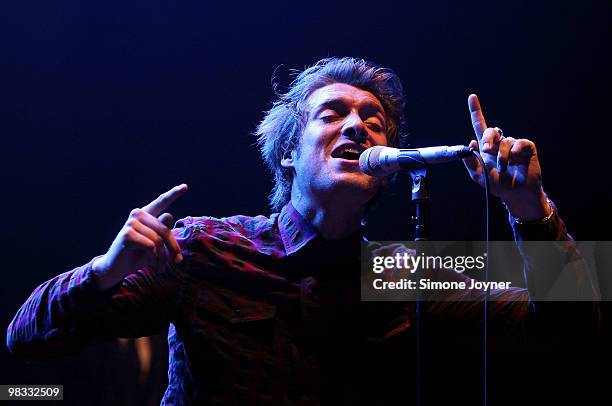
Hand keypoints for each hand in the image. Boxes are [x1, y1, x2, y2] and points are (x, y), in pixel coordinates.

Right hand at [92, 184, 187, 289]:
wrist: (116, 268)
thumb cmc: (138, 254)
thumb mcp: (155, 243)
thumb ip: (163, 230)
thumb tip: (168, 215)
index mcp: (147, 214)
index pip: (161, 202)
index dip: (173, 194)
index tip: (185, 187)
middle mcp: (138, 214)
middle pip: (165, 230)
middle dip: (173, 248)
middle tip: (177, 261)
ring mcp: (131, 223)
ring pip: (158, 240)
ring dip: (162, 257)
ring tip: (159, 266)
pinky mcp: (127, 234)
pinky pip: (150, 246)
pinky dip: (153, 258)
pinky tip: (149, 263)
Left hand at [463, 94, 550, 220]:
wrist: (516, 194)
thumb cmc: (497, 184)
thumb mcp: (479, 176)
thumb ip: (471, 162)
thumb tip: (470, 142)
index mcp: (486, 147)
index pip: (480, 126)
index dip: (476, 111)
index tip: (472, 97)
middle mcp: (499, 143)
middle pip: (491, 131)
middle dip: (488, 139)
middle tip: (486, 151)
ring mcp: (513, 145)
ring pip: (505, 142)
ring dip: (502, 157)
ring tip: (504, 169)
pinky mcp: (526, 148)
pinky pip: (520, 143)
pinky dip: (515, 150)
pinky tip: (516, 158)